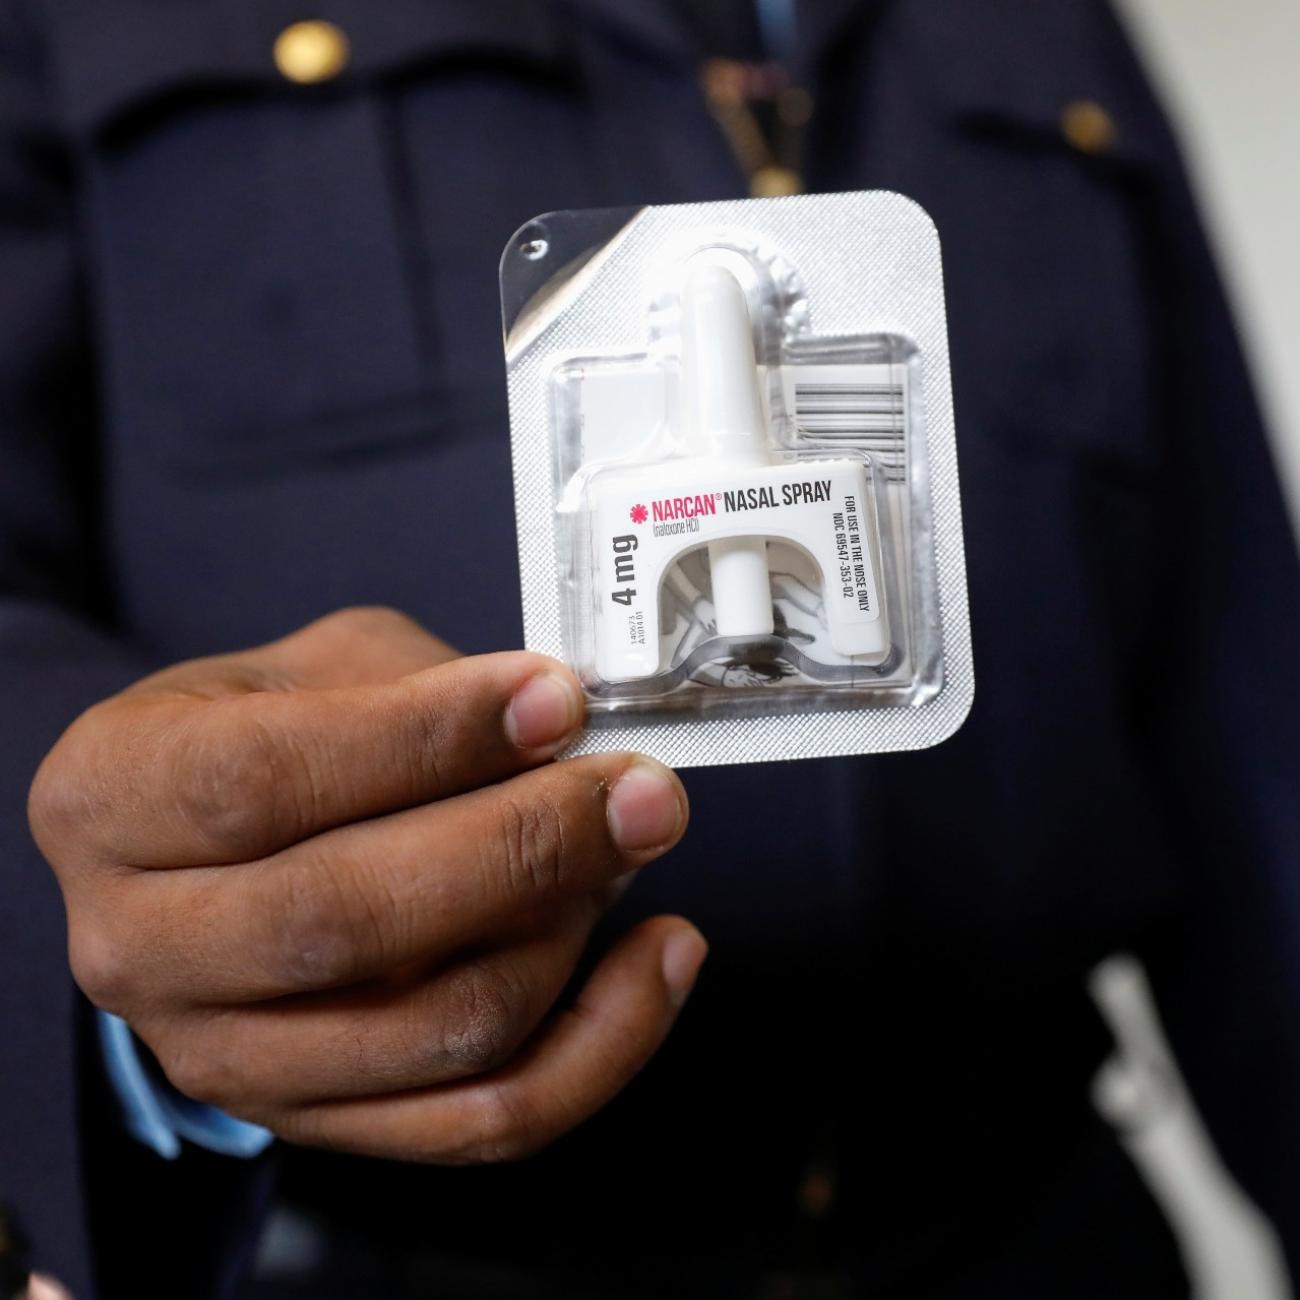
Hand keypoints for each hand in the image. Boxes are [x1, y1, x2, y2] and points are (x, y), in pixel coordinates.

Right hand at [30, 608, 703, 1162]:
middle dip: (526, 844)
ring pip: (440, 1028)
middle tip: (642, 787)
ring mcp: (229, 1059)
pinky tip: (662, 953)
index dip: (427, 738)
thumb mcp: (314, 665)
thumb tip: (560, 730)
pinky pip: (487, 1119)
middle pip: (350, 921)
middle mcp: (142, 949)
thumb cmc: (268, 729)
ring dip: (572, 927)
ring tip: (636, 839)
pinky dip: (604, 1041)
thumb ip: (419, 685)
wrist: (203, 848)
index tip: (555, 699)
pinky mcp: (327, 1123)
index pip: (265, 780)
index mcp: (112, 799)